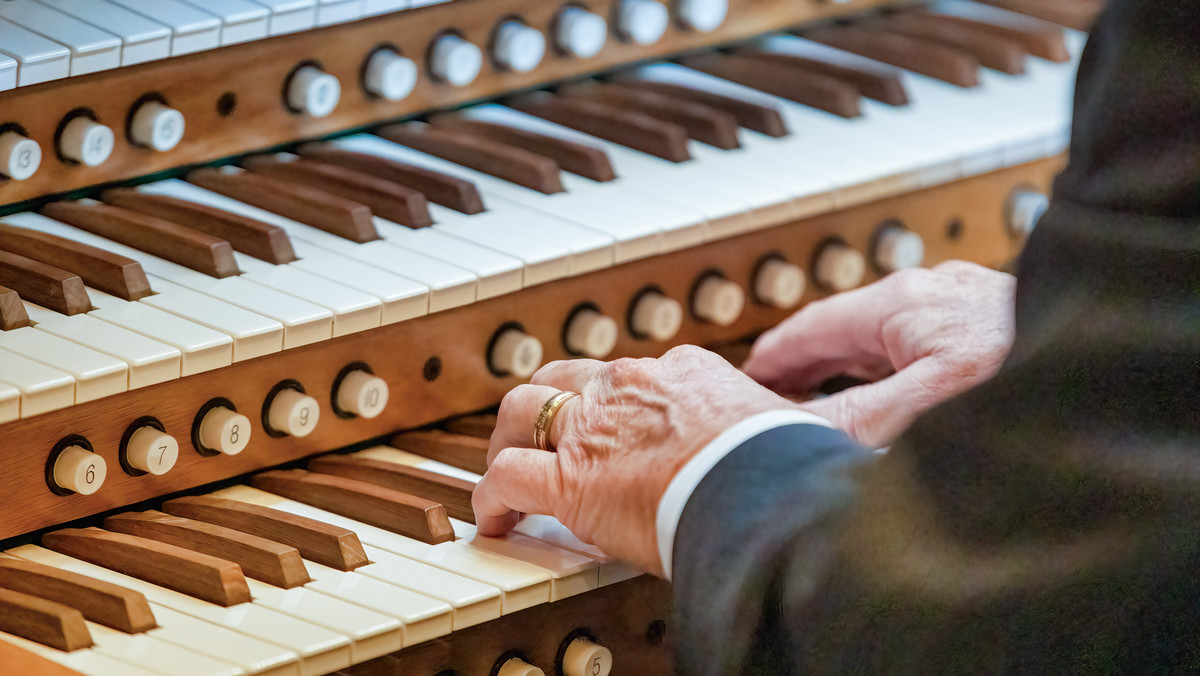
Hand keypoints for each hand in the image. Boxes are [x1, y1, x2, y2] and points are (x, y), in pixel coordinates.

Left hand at [473, 346, 796, 574]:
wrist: (760, 489)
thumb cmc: (782, 465)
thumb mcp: (791, 426)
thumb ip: (797, 423)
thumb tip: (847, 425)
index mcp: (681, 372)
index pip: (630, 377)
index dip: (614, 404)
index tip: (616, 430)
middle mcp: (628, 386)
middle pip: (563, 379)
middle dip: (548, 407)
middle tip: (546, 438)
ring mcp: (592, 428)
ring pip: (522, 411)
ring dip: (509, 441)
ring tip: (508, 469)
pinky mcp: (569, 477)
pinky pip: (507, 477)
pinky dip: (493, 497)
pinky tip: (496, 520)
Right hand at [742, 261, 1015, 447]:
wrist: (1102, 367)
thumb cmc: (1023, 382)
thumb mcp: (913, 411)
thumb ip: (842, 421)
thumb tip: (781, 436)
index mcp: (903, 300)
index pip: (811, 326)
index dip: (772, 358)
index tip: (742, 379)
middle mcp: (932, 291)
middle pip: (846, 329)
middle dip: (809, 365)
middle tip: (773, 397)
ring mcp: (965, 303)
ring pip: (886, 336)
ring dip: (851, 368)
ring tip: (823, 401)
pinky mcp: (993, 322)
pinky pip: (920, 343)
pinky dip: (893, 367)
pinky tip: (893, 395)